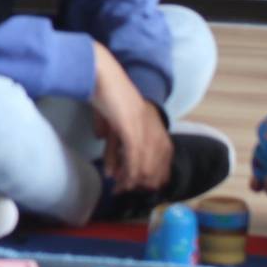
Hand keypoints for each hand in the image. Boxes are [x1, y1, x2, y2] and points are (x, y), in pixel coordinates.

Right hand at [90, 43, 171, 192]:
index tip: (145, 187)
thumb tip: (105, 149)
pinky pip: (134, 158)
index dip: (156, 173)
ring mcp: (145, 129)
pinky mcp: (133, 130)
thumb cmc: (105, 93)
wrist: (101, 75)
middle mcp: (155, 127)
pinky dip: (128, 172)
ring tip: (120, 190)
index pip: (164, 155)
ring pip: (146, 164)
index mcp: (154, 123)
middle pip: (158, 163)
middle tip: (127, 191)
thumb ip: (112, 138)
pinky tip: (121, 180)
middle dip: (143, 181)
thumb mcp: (111, 119)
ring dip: (133, 180)